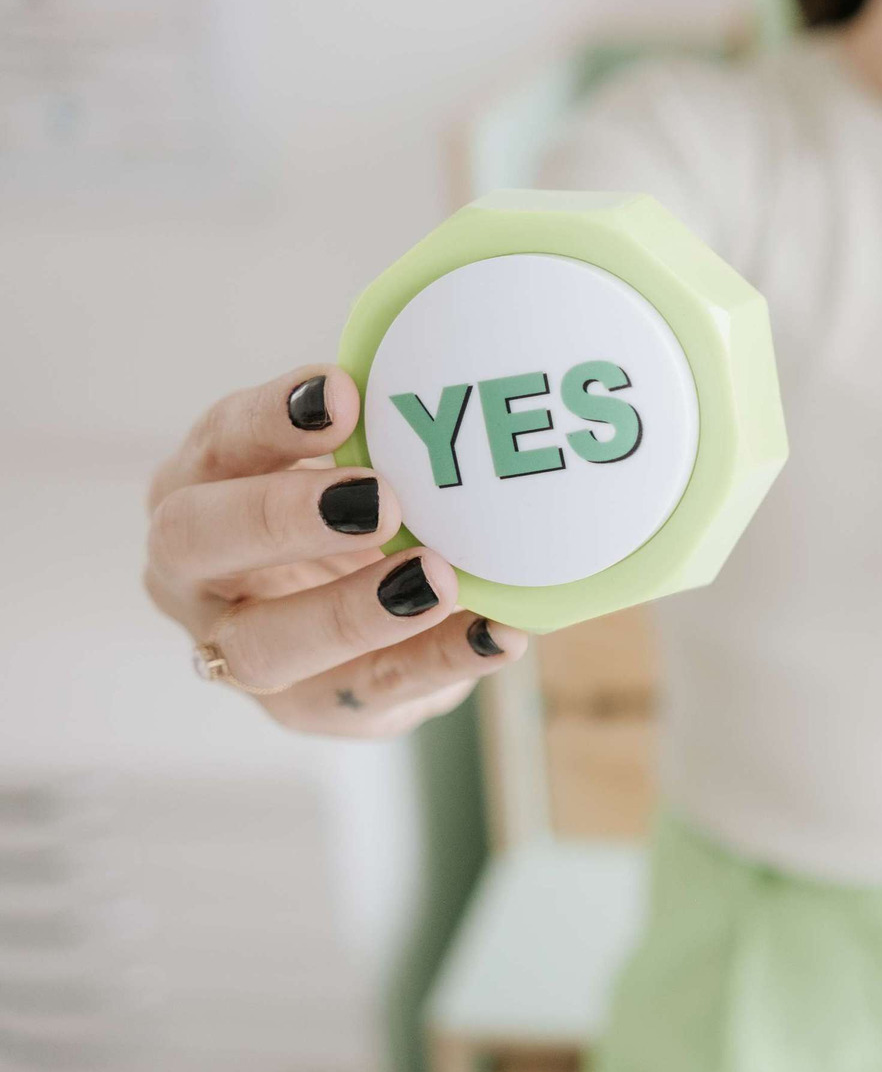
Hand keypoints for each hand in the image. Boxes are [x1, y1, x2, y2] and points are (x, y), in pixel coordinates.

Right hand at [144, 365, 526, 735]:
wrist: (370, 616)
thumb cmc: (354, 508)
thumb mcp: (357, 458)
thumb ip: (386, 423)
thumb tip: (469, 365)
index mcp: (198, 485)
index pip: (217, 442)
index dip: (272, 418)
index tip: (343, 393)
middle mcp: (194, 570)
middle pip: (197, 542)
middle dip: (281, 516)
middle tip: (377, 498)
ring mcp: (238, 651)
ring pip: (263, 645)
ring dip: (351, 612)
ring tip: (436, 578)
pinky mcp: (309, 706)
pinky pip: (369, 693)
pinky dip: (439, 661)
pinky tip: (498, 634)